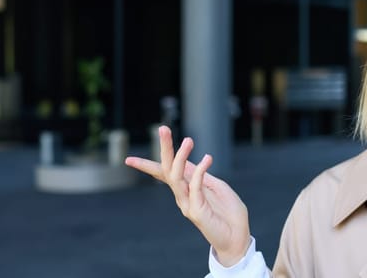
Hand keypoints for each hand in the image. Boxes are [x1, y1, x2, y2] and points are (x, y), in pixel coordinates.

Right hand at [124, 126, 250, 265]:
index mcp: (186, 189)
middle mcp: (182, 196)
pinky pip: (195, 186)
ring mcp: (187, 203)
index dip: (147, 166)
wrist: (238, 236)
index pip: (163, 174)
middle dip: (164, 149)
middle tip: (163, 129)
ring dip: (181, 156)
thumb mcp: (217, 187)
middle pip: (166, 169)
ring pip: (176, 176)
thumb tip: (188, 162)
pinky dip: (200, 171)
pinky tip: (208, 158)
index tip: (128, 160)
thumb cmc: (229, 213)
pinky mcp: (196, 210)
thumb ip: (202, 176)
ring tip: (189, 140)